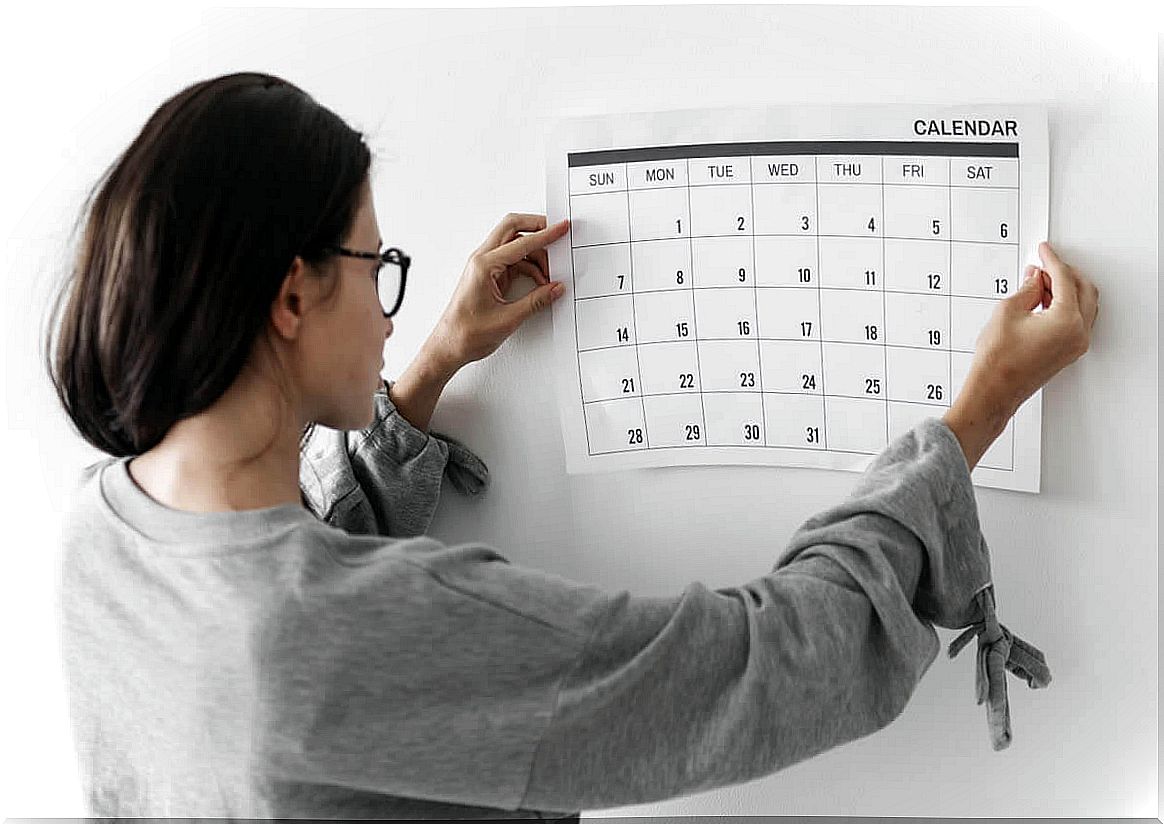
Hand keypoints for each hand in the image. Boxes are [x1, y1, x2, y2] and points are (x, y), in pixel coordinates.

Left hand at [429, 213, 570, 367]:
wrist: (449, 346)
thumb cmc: (466, 333)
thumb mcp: (508, 318)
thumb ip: (536, 301)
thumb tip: (555, 289)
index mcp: (483, 265)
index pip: (521, 242)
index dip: (546, 235)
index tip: (561, 228)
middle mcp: (482, 260)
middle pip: (512, 228)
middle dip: (536, 227)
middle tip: (556, 234)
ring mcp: (484, 267)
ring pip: (514, 245)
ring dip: (534, 255)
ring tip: (549, 275)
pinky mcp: (488, 276)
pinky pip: (512, 261)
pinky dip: (528, 267)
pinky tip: (539, 282)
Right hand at [944, 241, 1098, 465]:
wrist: (993, 392)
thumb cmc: (997, 362)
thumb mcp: (1007, 312)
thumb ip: (1027, 290)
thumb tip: (1035, 280)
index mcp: (1066, 320)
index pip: (1064, 279)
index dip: (1052, 261)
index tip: (1044, 251)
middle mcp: (1077, 333)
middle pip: (1082, 290)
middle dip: (1063, 274)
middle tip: (1043, 266)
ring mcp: (1075, 344)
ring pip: (1083, 305)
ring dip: (1066, 290)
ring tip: (1039, 284)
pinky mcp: (1068, 352)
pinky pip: (1077, 320)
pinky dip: (1065, 306)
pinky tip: (1044, 302)